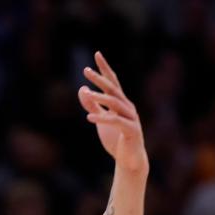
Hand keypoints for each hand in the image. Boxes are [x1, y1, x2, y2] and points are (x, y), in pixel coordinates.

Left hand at [78, 52, 146, 173]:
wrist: (129, 160)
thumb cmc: (116, 139)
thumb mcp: (101, 120)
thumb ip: (93, 105)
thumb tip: (82, 89)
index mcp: (121, 103)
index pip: (113, 81)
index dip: (104, 68)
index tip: (97, 54)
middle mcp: (128, 107)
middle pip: (113, 88)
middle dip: (100, 79)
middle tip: (86, 70)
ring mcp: (131, 117)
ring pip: (115, 103)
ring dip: (100, 97)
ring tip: (86, 93)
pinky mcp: (131, 130)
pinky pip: (115, 121)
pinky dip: (102, 118)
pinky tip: (89, 118)